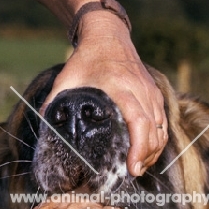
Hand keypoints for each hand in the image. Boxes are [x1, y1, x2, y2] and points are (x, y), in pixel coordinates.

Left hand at [42, 12, 167, 176]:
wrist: (109, 35)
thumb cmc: (87, 57)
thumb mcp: (67, 78)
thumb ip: (54, 102)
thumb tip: (45, 127)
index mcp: (122, 88)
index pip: (139, 122)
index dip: (139, 148)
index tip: (132, 167)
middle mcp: (142, 92)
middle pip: (154, 131)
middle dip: (146, 157)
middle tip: (133, 174)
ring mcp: (152, 93)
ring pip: (161, 129)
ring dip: (153, 151)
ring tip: (139, 167)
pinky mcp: (155, 94)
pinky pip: (163, 123)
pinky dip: (158, 140)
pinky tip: (147, 152)